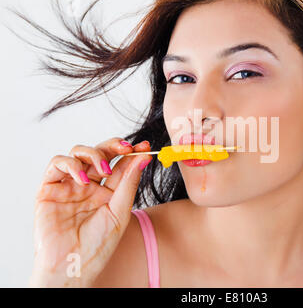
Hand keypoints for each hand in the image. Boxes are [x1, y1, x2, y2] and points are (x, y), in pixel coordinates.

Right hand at [29, 137, 151, 286]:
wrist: (73, 265)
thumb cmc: (98, 245)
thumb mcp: (120, 212)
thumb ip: (128, 183)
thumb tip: (143, 157)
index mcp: (108, 191)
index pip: (120, 164)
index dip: (131, 153)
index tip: (144, 146)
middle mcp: (89, 185)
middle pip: (100, 153)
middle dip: (114, 146)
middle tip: (126, 148)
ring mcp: (69, 185)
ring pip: (78, 153)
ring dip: (93, 155)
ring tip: (103, 171)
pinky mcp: (49, 188)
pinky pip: (57, 164)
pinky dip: (70, 164)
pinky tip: (82, 179)